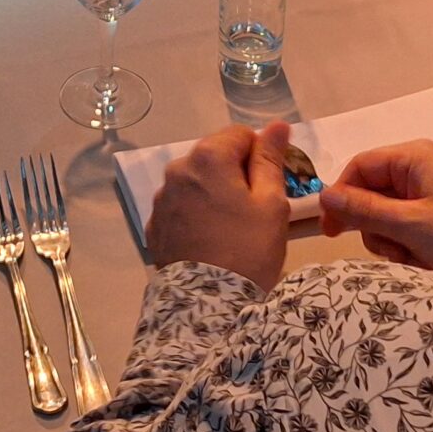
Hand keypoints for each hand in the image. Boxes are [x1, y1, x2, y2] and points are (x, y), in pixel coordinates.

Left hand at [146, 123, 295, 292]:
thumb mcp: (271, 203)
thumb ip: (271, 160)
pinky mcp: (154, 224)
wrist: (209, 306)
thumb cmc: (248, 250)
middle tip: (253, 210)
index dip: (260, 156)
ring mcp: (162, 198)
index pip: (241, 135)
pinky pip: (181, 206)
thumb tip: (277, 126)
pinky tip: (209, 240)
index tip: (269, 186)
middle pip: (215, 157)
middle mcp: (178, 169)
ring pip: (196, 182)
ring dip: (213, 193)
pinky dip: (195, 214)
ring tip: (230, 229)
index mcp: (208, 157)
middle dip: (235, 174)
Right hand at [317, 139, 432, 290]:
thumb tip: (323, 195)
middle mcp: (418, 171)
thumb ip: (364, 209)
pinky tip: (423, 261)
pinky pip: (404, 230)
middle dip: (375, 227)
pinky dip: (407, 248)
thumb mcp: (409, 224)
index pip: (360, 167)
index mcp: (413, 158)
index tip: (330, 229)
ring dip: (391, 242)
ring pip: (384, 217)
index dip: (341, 195)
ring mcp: (428, 196)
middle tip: (391, 249)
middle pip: (370, 194)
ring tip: (412, 257)